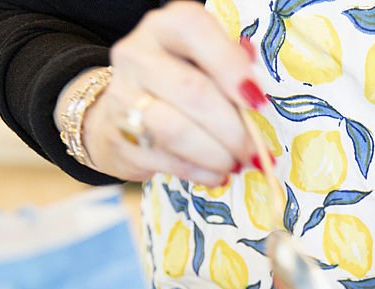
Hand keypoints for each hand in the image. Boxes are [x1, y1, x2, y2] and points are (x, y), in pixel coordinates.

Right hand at [67, 2, 268, 184]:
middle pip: (192, 90)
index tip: (257, 101)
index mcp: (164, 28)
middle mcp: (136, 55)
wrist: (120, 113)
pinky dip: (201, 173)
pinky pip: (167, 160)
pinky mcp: (118, 138)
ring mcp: (122, 97)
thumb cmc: (177, 84)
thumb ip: (233, 68)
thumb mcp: (204, 63)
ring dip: (216, 155)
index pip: (194, 29)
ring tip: (235, 164)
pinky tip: (216, 174)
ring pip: (175, 130)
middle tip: (253, 151)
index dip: (230, 65)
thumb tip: (256, 93)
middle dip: (233, 129)